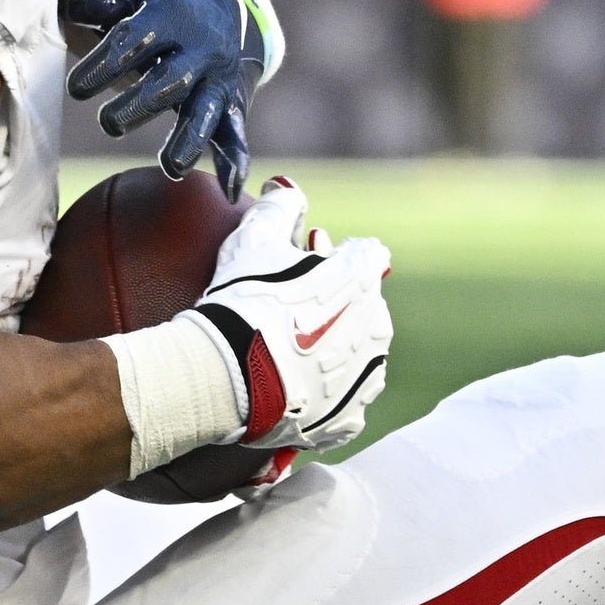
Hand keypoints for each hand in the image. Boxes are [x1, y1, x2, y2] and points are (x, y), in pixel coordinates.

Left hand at [61, 0, 261, 191]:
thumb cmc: (158, 6)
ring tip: (171, 166)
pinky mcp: (231, 104)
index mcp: (170, 13)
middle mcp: (199, 47)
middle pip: (169, 80)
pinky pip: (236, 133)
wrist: (224, 8)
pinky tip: (231, 190)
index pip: (134, 40)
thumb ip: (95, 0)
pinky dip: (236, 160)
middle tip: (108, 124)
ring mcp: (217, 79)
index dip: (103, 64)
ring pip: (205, 111)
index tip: (76, 89)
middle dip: (138, 105)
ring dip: (188, 139)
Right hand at [181, 178, 391, 453]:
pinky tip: (294, 389)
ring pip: (355, 356)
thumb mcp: (255, 240)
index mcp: (363, 279)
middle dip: (332, 306)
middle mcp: (377, 327)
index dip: (331, 257)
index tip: (303, 265)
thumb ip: (280, 207)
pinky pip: (343, 402)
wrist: (226, 375)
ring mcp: (366, 376)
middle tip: (285, 311)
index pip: (362, 255)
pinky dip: (323, 396)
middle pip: (360, 307)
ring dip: (331, 352)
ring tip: (285, 354)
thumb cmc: (242, 302)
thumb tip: (287, 187)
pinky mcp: (349, 417)